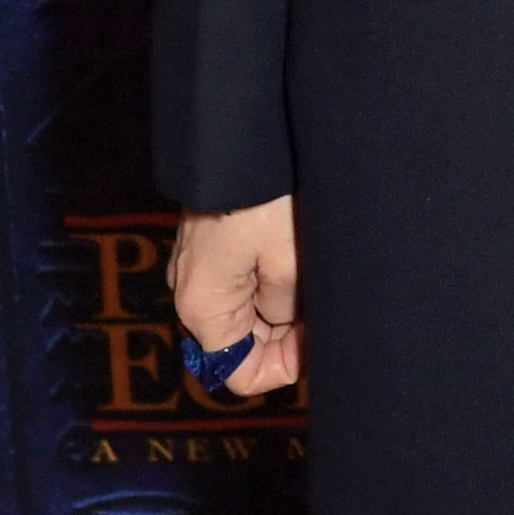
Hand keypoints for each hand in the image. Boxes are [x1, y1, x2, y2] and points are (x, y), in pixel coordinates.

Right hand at [170, 194, 301, 401]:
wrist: (236, 140)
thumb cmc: (262, 202)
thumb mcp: (288, 264)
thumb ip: (286, 310)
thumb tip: (287, 324)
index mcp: (204, 310)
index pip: (239, 374)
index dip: (283, 368)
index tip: (314, 340)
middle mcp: (191, 296)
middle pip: (244, 345)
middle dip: (286, 336)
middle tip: (321, 307)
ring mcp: (197, 271)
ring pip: (247, 314)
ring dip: (281, 308)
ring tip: (310, 278)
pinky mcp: (208, 249)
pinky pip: (242, 285)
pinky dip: (270, 284)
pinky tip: (294, 261)